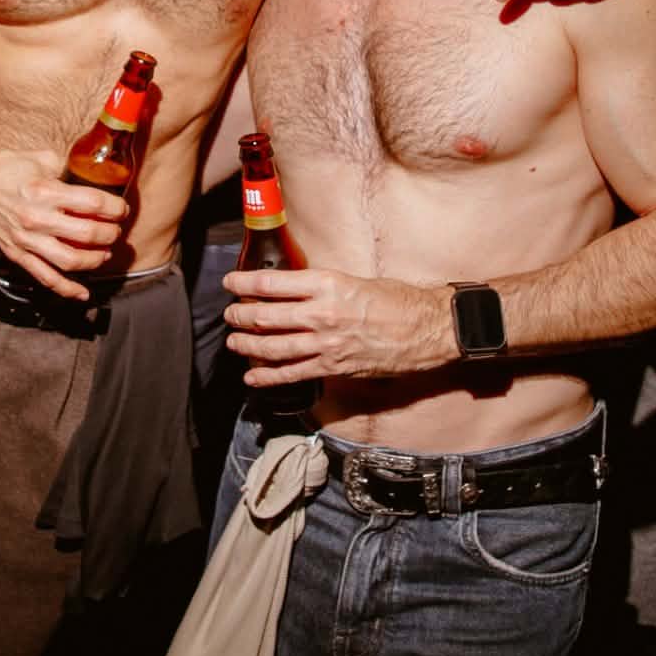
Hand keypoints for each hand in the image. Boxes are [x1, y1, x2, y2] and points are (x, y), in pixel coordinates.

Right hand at [0, 141, 127, 299]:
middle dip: (110, 234)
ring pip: (69, 260)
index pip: (92, 205)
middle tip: (117, 231)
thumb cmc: (5, 167)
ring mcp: (25, 240)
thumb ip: (67, 167)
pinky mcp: (15, 254)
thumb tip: (92, 173)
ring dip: (95, 260)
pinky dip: (66, 289)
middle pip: (86, 235)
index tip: (121, 209)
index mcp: (44, 192)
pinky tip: (83, 293)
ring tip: (105, 254)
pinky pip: (44, 277)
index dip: (114, 209)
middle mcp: (36, 219)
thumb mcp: (40, 157)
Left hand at [221, 267, 446, 385]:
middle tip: (230, 313)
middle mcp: (321, 314)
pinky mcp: (333, 367)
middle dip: (240, 315)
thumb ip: (321, 286)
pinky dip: (268, 376)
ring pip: (273, 346)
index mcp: (326, 284)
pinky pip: (293, 373)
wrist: (425, 329)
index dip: (244, 283)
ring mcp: (325, 344)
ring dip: (247, 344)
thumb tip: (292, 289)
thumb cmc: (395, 299)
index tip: (230, 283)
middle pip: (265, 315)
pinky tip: (252, 376)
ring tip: (233, 341)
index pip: (272, 283)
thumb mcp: (354, 280)